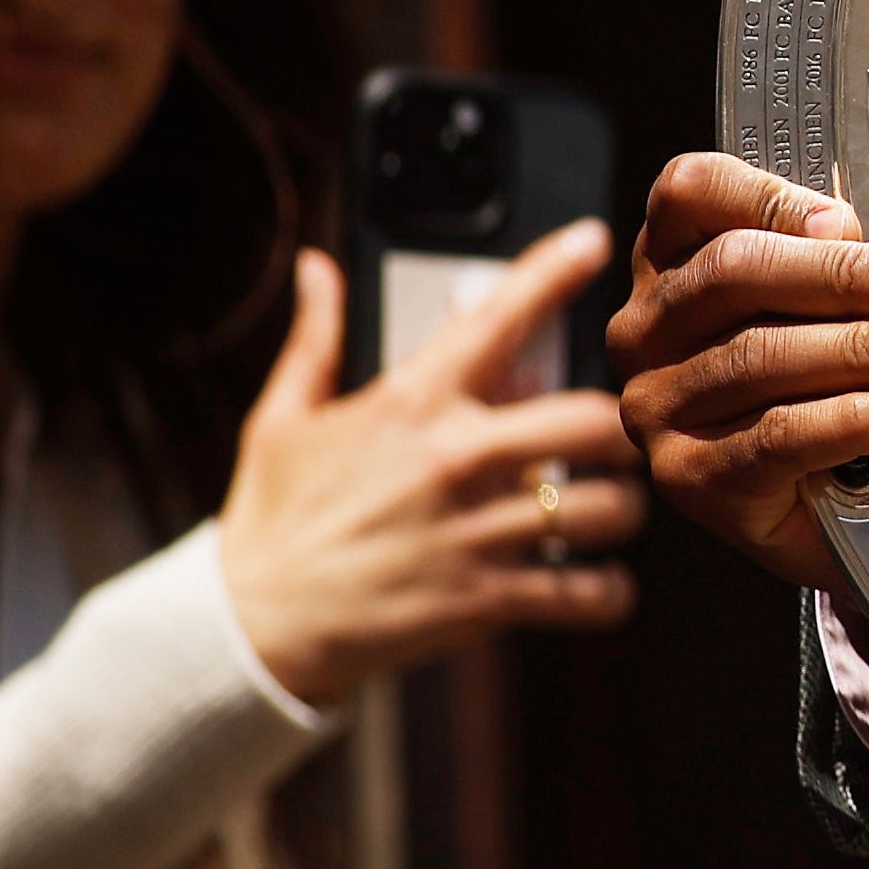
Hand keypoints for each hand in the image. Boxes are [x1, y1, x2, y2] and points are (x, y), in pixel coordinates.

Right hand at [218, 225, 640, 706]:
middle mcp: (455, 458)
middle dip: (622, 427)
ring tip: (606, 509)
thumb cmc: (271, 518)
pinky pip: (586, 592)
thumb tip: (319, 268)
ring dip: (620, 508)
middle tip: (615, 438)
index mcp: (411, 403)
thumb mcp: (281, 419)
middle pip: (595, 420)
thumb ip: (317, 339)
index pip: (499, 317)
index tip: (592, 242)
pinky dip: (607, 592)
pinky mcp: (482, 600)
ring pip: (608, 507)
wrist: (246, 627)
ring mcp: (475, 531)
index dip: (555, 269)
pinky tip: (597, 583)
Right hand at [608, 152, 868, 593]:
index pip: (689, 192)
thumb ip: (842, 258)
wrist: (837, 509)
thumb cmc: (834, 380)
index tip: (849, 219)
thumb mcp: (830, 306)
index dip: (767, 195)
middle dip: (843, 275)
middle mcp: (644, 329)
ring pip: (759, 355)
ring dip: (865, 349)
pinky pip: (777, 436)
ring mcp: (655, 406)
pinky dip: (859, 420)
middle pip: (732, 271)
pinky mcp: (687, 478)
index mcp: (670, 261)